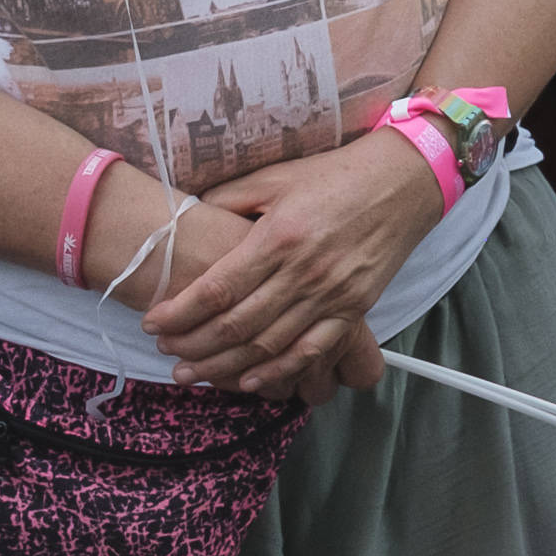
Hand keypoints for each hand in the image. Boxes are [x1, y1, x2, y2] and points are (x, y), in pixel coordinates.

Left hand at [144, 136, 451, 396]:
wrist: (402, 182)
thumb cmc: (335, 175)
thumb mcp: (275, 177)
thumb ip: (228, 199)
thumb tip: (187, 218)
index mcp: (279, 236)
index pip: (218, 288)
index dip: (180, 312)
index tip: (152, 322)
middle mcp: (304, 271)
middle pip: (236, 325)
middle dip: (193, 344)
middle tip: (165, 351)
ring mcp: (332, 294)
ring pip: (269, 345)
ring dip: (225, 365)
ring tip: (192, 372)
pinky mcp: (354, 307)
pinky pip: (312, 350)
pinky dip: (280, 371)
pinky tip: (251, 380)